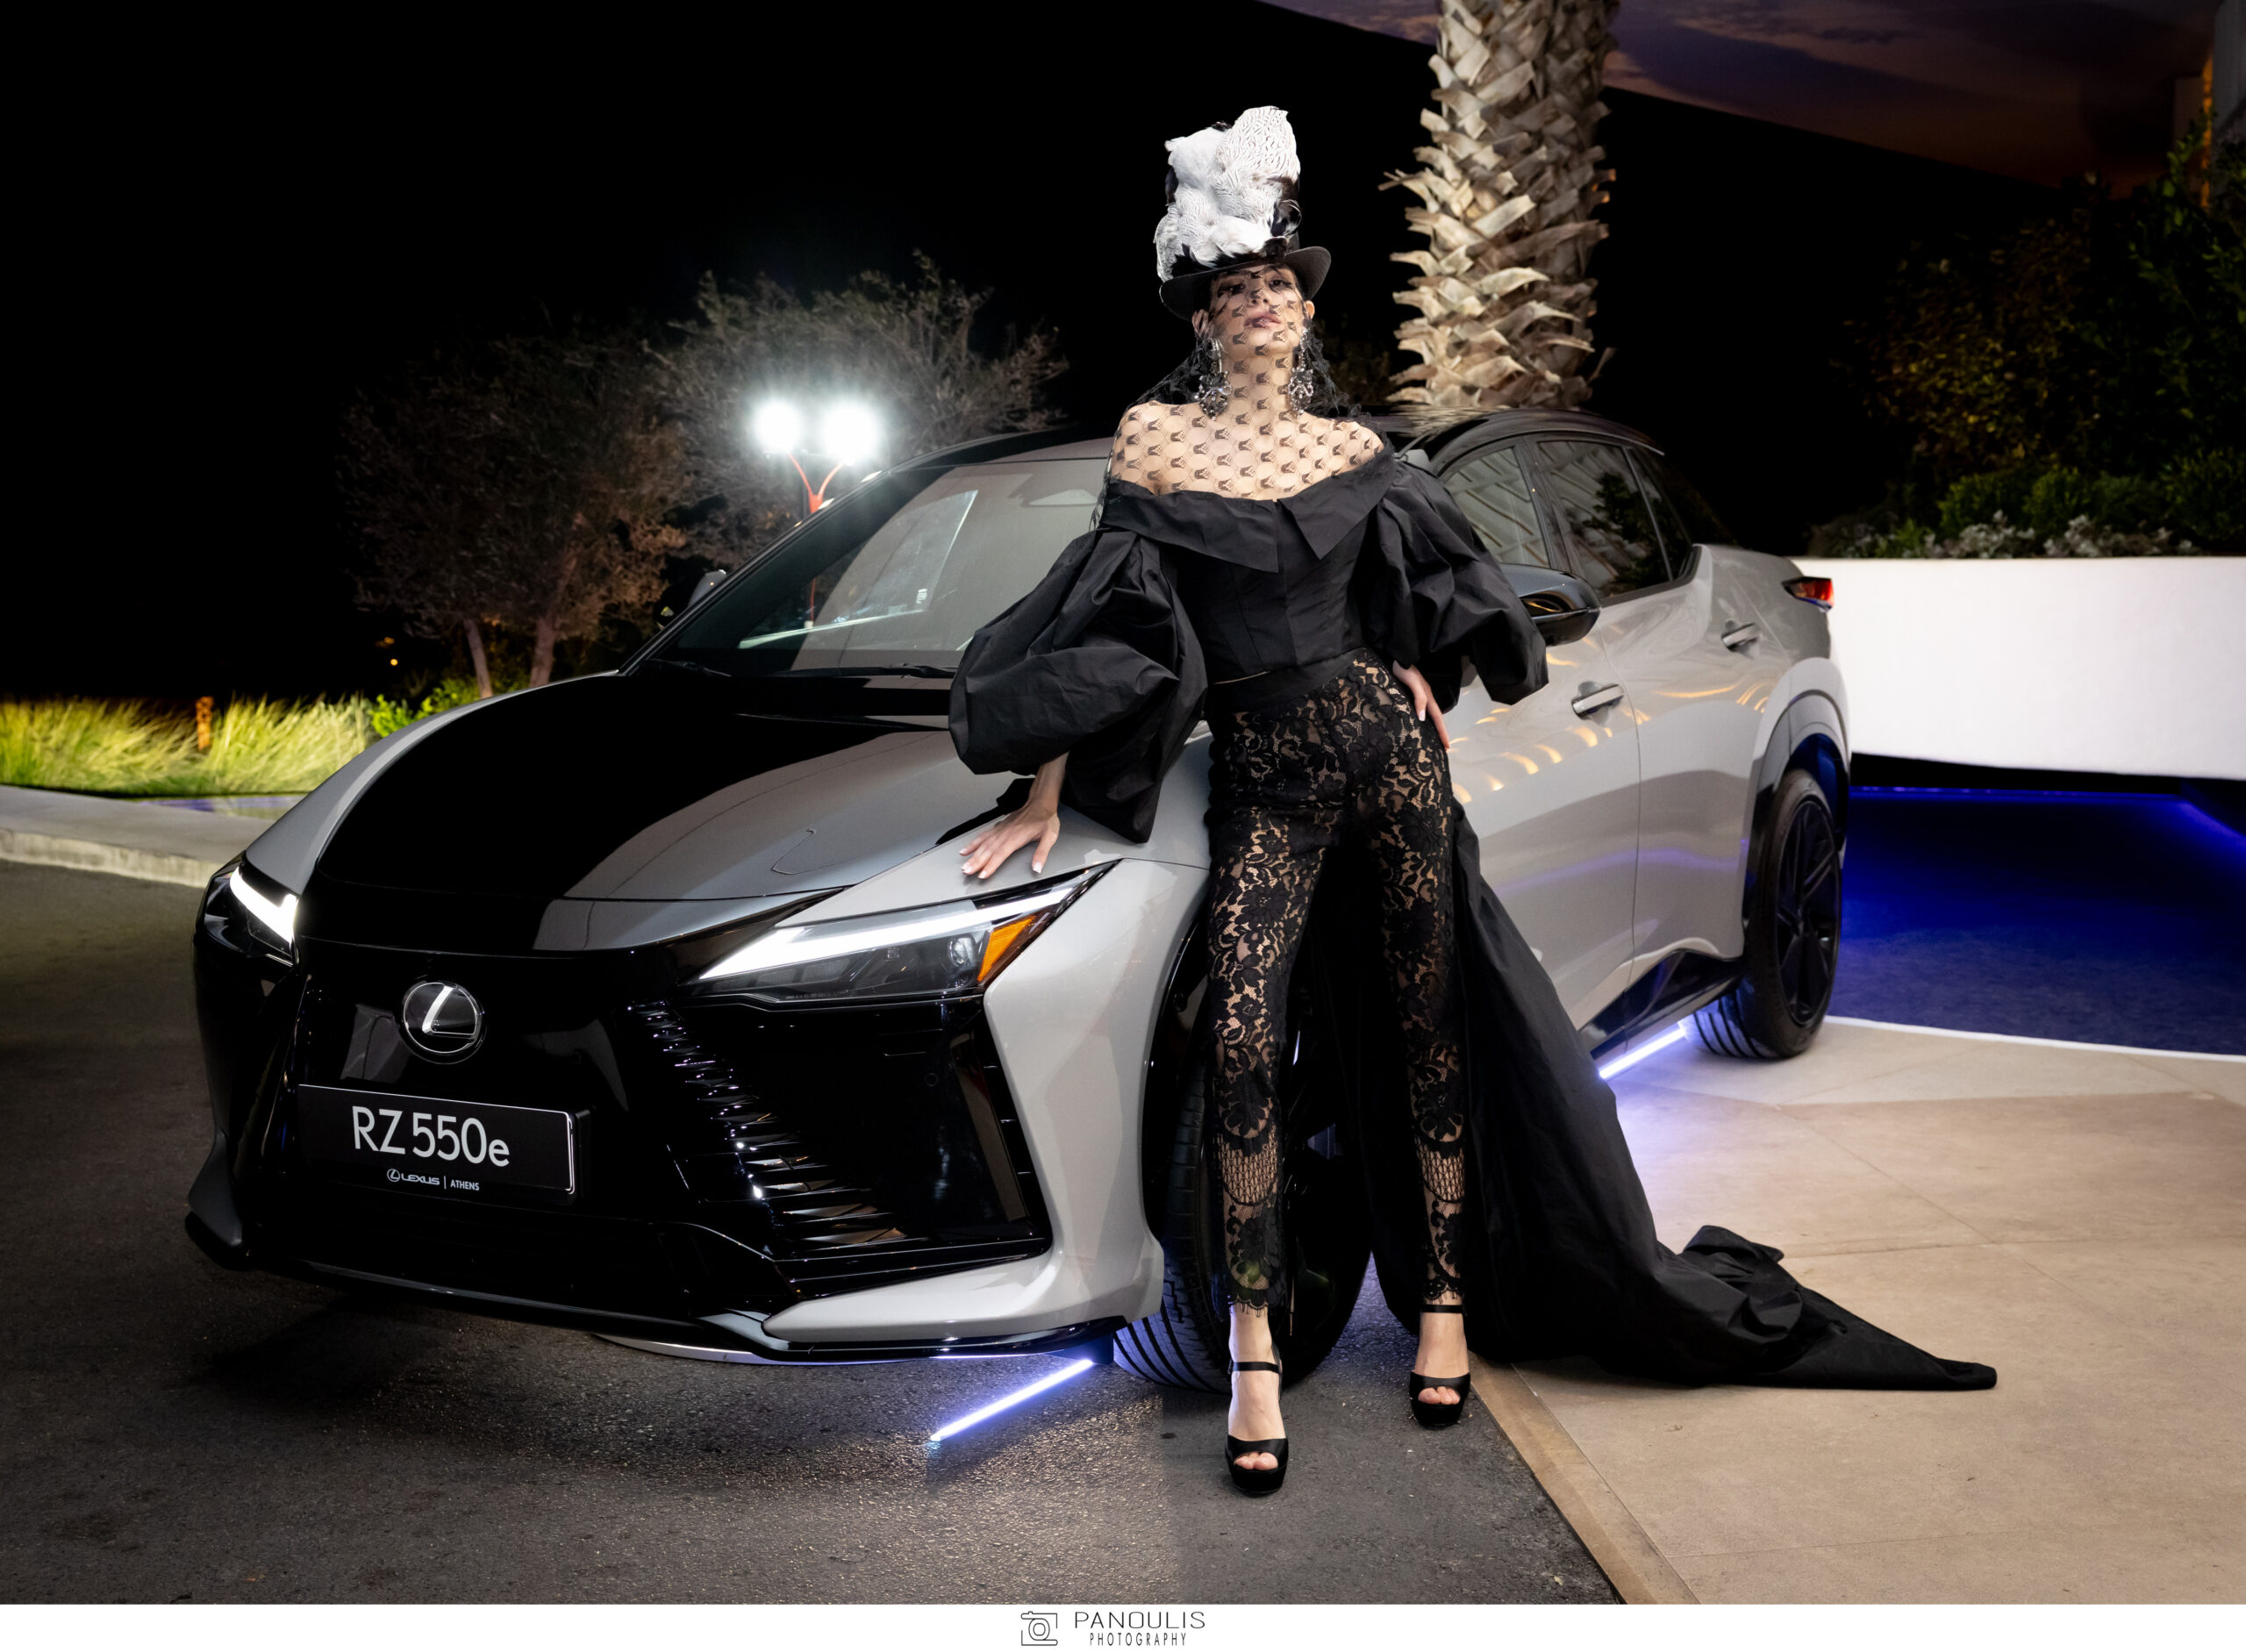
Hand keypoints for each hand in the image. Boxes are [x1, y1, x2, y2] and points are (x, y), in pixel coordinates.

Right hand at [959, 755, 1065, 879]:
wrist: (1040, 802)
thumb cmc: (1045, 819)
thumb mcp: (1050, 836)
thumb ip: (1042, 853)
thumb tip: (1037, 868)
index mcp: (1017, 836)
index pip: (1001, 853)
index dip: (991, 865)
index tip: (983, 874)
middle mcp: (1006, 833)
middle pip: (988, 850)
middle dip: (976, 862)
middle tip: (967, 872)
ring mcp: (1000, 830)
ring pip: (983, 844)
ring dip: (973, 855)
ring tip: (964, 865)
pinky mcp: (998, 827)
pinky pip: (983, 836)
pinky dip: (973, 843)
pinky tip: (966, 850)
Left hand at [1391, 662, 1451, 750]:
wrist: (1398, 657)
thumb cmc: (1404, 670)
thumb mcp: (1413, 683)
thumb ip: (1419, 699)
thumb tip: (1422, 718)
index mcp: (1428, 697)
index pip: (1437, 718)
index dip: (1442, 732)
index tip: (1447, 746)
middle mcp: (1426, 698)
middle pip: (1436, 718)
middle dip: (1441, 732)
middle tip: (1444, 747)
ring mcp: (1420, 696)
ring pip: (1430, 715)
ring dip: (1434, 727)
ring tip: (1435, 739)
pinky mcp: (1412, 694)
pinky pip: (1422, 710)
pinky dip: (1425, 719)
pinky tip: (1421, 723)